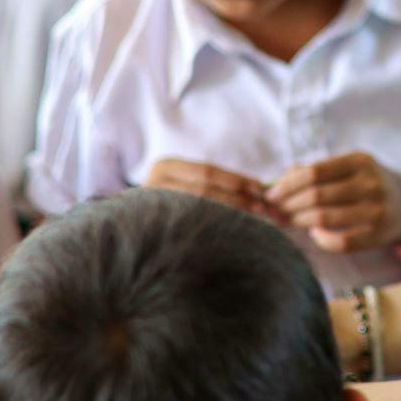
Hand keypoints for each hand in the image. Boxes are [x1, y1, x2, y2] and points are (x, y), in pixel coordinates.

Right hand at [146, 158, 277, 218]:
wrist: (135, 227)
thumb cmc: (168, 205)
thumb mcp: (183, 184)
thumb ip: (211, 182)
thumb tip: (258, 188)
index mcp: (165, 166)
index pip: (208, 172)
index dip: (238, 179)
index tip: (262, 189)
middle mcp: (155, 183)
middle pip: (207, 190)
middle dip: (240, 198)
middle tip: (266, 209)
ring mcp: (154, 206)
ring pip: (202, 209)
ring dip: (233, 214)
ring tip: (258, 222)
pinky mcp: (156, 229)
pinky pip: (194, 228)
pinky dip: (219, 230)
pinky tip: (237, 235)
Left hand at [265, 153, 400, 254]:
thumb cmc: (367, 184)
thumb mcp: (349, 168)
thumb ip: (316, 171)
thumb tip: (278, 181)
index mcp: (360, 161)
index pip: (314, 171)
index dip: (288, 184)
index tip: (271, 194)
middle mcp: (371, 183)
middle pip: (316, 195)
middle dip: (289, 205)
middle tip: (276, 210)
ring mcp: (376, 210)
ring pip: (324, 218)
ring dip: (300, 221)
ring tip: (292, 220)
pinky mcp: (378, 235)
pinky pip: (340, 243)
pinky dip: (321, 239)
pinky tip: (315, 233)